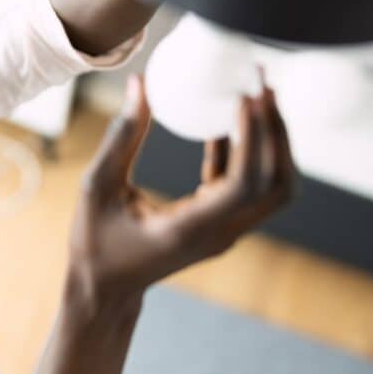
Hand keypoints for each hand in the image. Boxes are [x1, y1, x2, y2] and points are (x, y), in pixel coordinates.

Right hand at [67, 73, 295, 302]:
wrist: (105, 289)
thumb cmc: (95, 242)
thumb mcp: (96, 186)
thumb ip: (120, 137)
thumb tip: (140, 83)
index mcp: (190, 228)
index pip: (244, 183)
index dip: (253, 137)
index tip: (244, 95)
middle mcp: (219, 234)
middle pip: (277, 185)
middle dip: (277, 132)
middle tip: (262, 85)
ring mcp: (225, 233)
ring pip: (274, 188)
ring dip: (273, 143)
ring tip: (256, 97)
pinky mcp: (221, 225)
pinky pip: (249, 187)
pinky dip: (247, 152)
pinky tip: (224, 120)